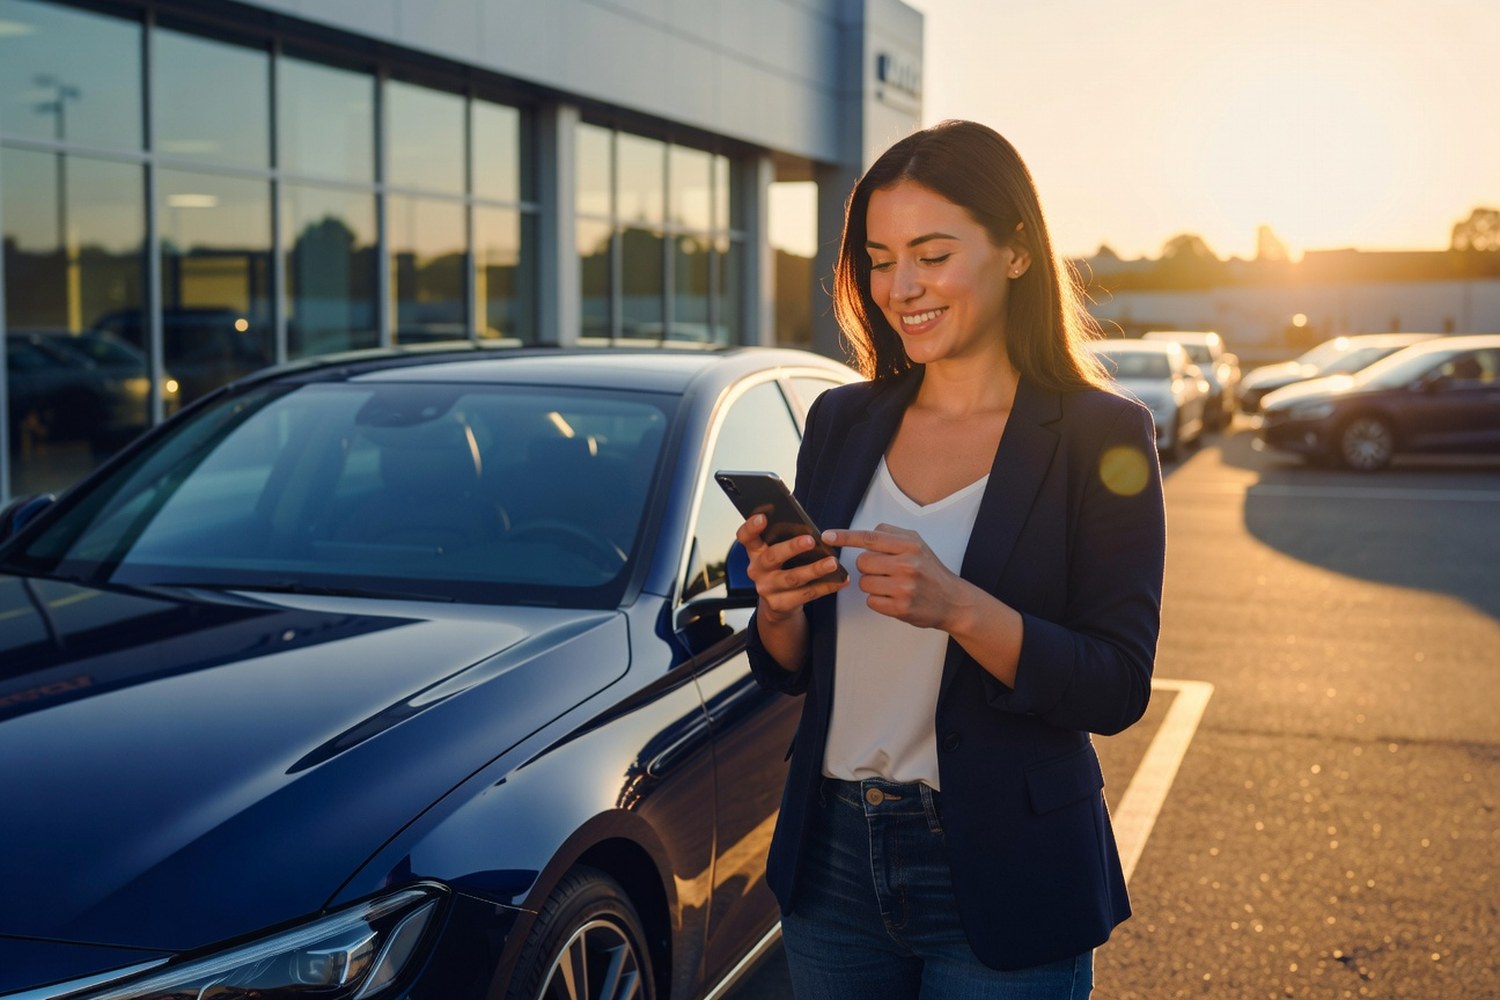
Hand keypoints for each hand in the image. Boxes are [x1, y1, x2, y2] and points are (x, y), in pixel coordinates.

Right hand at [735, 513, 846, 622]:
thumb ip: (784, 540)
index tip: (762, 517)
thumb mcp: (777, 554)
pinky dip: (826, 587)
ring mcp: (767, 588)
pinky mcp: (780, 604)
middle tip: (810, 540)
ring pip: (792, 578)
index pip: (746, 537)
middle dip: (792, 547)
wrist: (778, 604)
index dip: (751, 527)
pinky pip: (806, 594)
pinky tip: (839, 580)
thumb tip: (809, 530)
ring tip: (832, 562)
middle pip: (772, 556)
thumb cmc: (782, 569)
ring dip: (815, 569)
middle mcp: (757, 570)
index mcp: (755, 552)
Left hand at [823, 523, 965, 630]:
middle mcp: (907, 564)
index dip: (845, 537)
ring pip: (864, 583)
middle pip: (862, 562)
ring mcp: (904, 588)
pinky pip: (871, 601)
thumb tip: (863, 534)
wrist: (953, 601)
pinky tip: (894, 598)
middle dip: (867, 567)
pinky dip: (878, 601)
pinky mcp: (900, 608)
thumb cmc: (930, 571)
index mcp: (910, 545)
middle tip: (884, 571)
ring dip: (872, 585)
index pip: (870, 538)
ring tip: (892, 586)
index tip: (827, 536)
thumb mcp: (917, 545)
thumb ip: (891, 536)